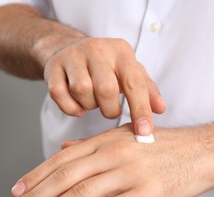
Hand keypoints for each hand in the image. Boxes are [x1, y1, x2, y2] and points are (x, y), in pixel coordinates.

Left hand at [7, 123, 213, 196]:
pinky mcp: (146, 192)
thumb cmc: (160, 145)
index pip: (62, 159)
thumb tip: (64, 148)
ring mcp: (129, 173)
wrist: (201, 151)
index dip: (37, 175)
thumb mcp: (123, 137)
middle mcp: (113, 154)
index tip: (17, 190)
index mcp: (105, 141)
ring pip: (82, 192)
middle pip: (65, 176)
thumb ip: (91, 144)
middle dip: (37, 194)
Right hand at [43, 38, 165, 134]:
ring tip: (92, 103)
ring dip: (89, 106)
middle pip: (106, 90)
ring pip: (82, 91)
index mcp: (121, 51)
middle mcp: (96, 49)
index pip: (135, 83)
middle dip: (109, 109)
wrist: (66, 48)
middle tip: (109, 110)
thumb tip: (160, 109)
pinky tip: (77, 105)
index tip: (144, 132)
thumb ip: (146, 89)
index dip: (141, 109)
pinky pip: (60, 95)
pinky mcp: (52, 67)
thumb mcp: (128, 71)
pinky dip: (70, 108)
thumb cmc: (104, 65)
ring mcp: (72, 56)